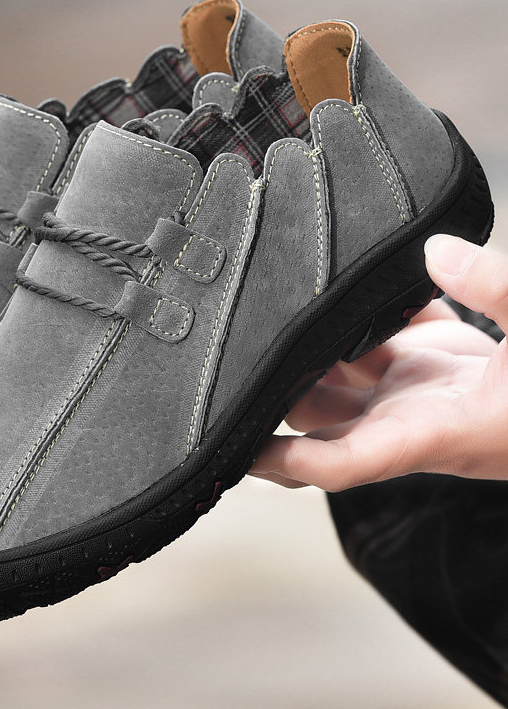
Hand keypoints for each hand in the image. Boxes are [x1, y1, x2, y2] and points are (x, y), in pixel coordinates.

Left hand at [250, 235, 507, 490]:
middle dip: (273, 389)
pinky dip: (351, 320)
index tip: (240, 450)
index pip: (343, 462)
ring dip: (304, 348)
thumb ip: (499, 293)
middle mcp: (407, 418)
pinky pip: (371, 340)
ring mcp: (411, 390)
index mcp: (430, 433)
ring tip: (264, 305)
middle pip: (314, 414)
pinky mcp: (423, 362)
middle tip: (230, 350)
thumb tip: (437, 248)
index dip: (286, 462)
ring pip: (332, 374)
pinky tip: (335, 285)